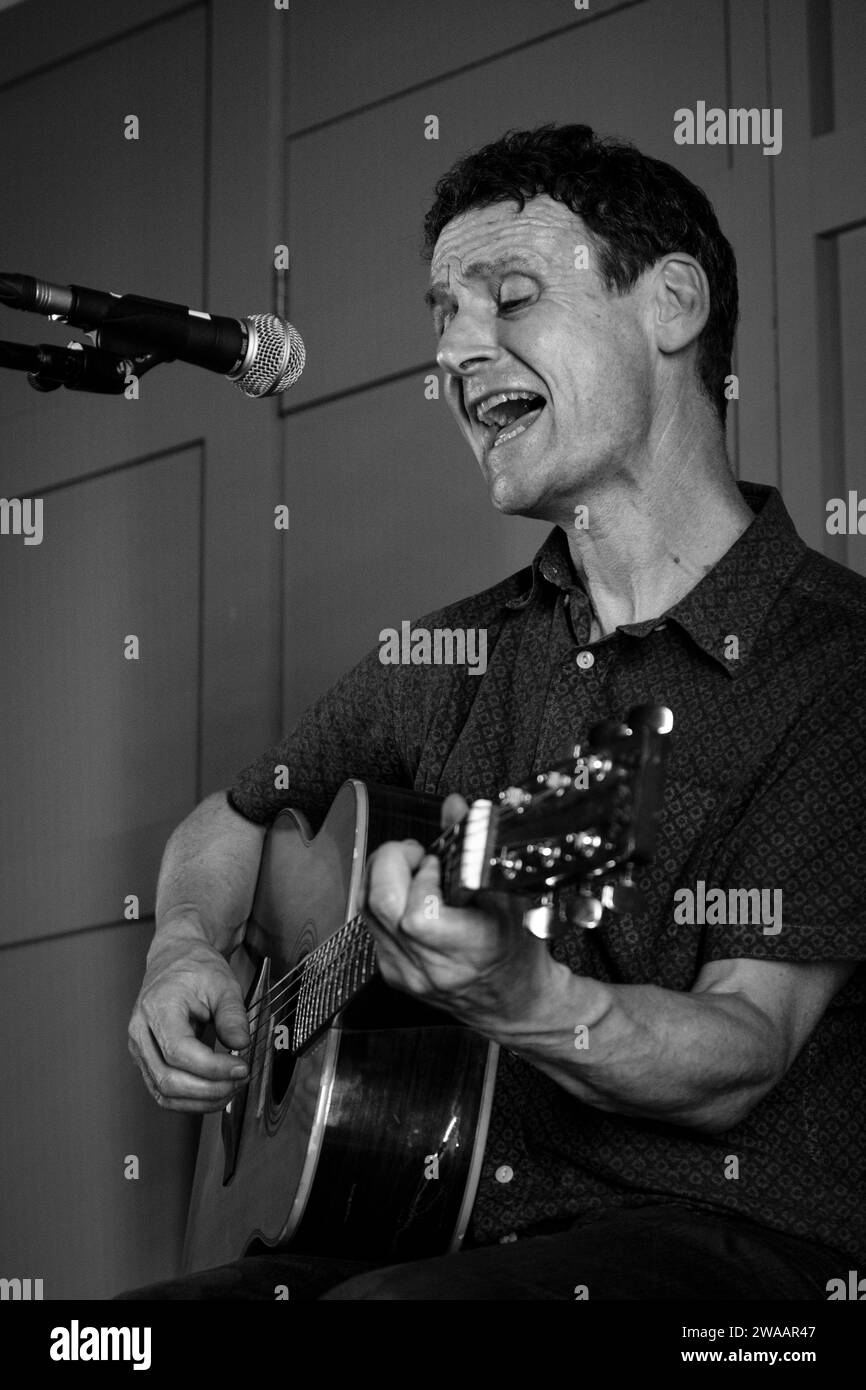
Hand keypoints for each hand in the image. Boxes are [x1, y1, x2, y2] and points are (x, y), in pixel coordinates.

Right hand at [127, 925, 249, 1111]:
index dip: (212, 1067)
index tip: (241, 1067)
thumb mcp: (223, 982)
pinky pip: (163, 1092)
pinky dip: (191, 1100)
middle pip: (168, 1079)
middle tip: (240, 1080)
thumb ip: (232, 1014)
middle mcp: (140, 1032)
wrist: (175, 959)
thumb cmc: (195, 968)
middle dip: (209, 1089)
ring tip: (232, 1088)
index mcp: (157, 1007)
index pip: (178, 1051)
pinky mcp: (146, 1061)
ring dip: (201, 1100)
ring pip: (164, 1093)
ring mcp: (140, 1049)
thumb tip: (241, 1044)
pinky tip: (215, 1093)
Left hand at [364, 794, 553, 1033]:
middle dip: (392, 861)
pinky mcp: (391, 972)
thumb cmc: (519, 949)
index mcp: (469, 951)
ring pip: (367, 908)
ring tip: (416, 868)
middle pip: (380, 905)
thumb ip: (475, 847)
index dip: (423, 878)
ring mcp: (405, 973)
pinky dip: (384, 895)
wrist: (513, 1003)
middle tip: (419, 854)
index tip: (443, 864)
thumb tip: (454, 806)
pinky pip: (371, 922)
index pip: (418, 916)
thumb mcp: (511, 895)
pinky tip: (410, 891)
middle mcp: (430, 968)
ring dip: (384, 874)